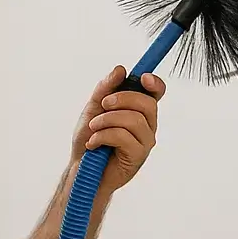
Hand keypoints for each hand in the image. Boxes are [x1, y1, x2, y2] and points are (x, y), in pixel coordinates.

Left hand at [70, 65, 164, 193]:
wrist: (80, 168)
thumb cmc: (89, 139)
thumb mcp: (94, 108)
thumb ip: (105, 89)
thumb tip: (120, 70)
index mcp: (139, 111)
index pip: (156, 94)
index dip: (154, 83)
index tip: (142, 77)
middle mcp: (147, 126)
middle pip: (147, 103)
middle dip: (122, 99)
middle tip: (103, 105)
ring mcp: (145, 142)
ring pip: (134, 119)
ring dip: (107, 120)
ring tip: (93, 128)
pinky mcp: (138, 156)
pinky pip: (124, 137)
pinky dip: (103, 136)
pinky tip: (93, 143)